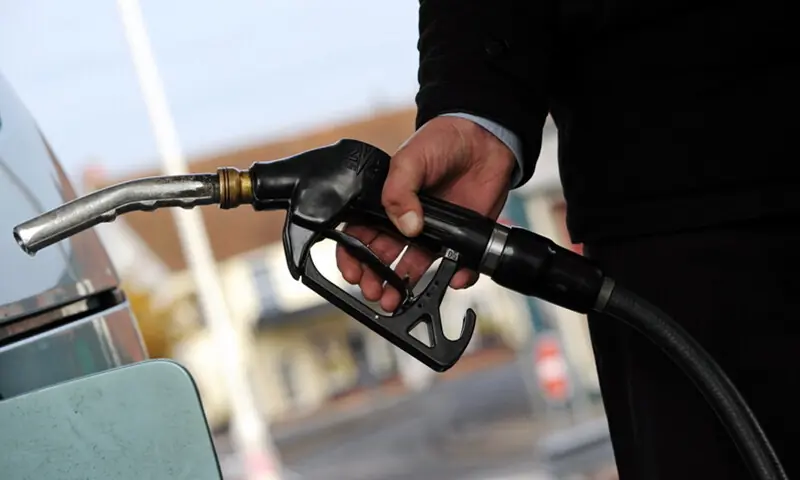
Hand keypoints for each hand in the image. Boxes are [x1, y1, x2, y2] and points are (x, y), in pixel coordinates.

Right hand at [336, 116, 516, 312]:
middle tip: (375, 291)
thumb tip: (406, 226)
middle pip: (381, 259)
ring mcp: (431, 233)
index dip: (351, 255)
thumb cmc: (441, 141)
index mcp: (384, 202)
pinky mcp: (458, 238)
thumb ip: (399, 191)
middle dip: (374, 279)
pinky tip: (452, 278)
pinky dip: (455, 277)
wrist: (485, 138)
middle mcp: (404, 221)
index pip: (358, 234)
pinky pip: (455, 265)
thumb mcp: (410, 158)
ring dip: (403, 287)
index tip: (352, 272)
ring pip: (412, 269)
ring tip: (398, 300)